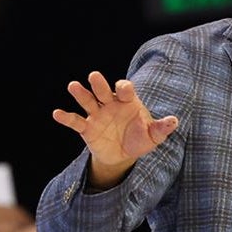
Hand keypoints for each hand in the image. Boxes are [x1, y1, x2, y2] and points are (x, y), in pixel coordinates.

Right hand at [52, 71, 177, 187]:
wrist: (124, 155)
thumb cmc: (140, 139)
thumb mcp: (154, 136)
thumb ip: (162, 128)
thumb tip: (174, 121)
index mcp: (128, 102)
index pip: (125, 90)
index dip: (124, 88)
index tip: (123, 89)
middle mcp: (110, 105)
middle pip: (103, 91)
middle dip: (100, 84)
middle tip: (94, 76)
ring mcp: (97, 115)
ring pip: (88, 101)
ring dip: (81, 94)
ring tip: (73, 86)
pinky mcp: (87, 128)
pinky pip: (75, 121)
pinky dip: (66, 117)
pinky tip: (57, 113)